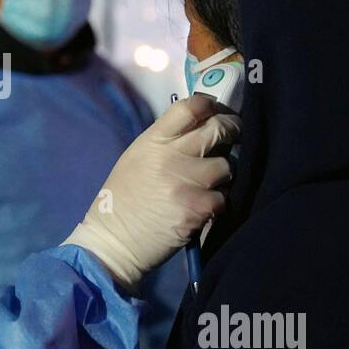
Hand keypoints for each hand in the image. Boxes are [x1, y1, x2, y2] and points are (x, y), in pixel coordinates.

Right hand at [64, 96, 239, 291]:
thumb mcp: (136, 159)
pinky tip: (201, 209)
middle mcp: (171, 156)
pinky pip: (224, 197)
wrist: (114, 242)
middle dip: (232, 130)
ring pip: (227, 165)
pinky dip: (217, 203)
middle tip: (234, 136)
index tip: (216, 113)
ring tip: (207, 185)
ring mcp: (188, 181)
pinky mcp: (199, 207)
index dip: (210, 106)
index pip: (191, 108)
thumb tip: (199, 128)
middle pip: (219, 128)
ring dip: (223, 175)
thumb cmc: (123, 200)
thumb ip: (165, 142)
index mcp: (153, 141)